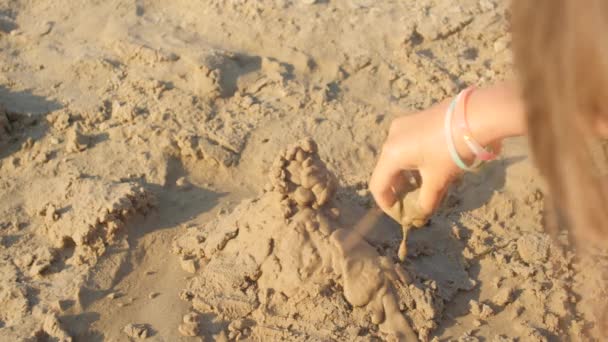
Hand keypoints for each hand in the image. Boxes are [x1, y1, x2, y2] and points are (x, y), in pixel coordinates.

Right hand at [370, 100, 474, 220]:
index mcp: (391, 154)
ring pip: (397, 158)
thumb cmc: (452, 150)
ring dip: (407, 177)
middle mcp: (391, 138)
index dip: (387, 205)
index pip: (378, 186)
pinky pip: (407, 146)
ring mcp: (403, 125)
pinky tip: (430, 169)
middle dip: (398, 191)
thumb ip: (426, 201)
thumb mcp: (438, 180)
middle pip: (387, 171)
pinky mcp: (415, 119)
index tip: (402, 217)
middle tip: (413, 205)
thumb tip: (421, 214)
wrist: (476, 115)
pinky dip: (413, 162)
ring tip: (423, 189)